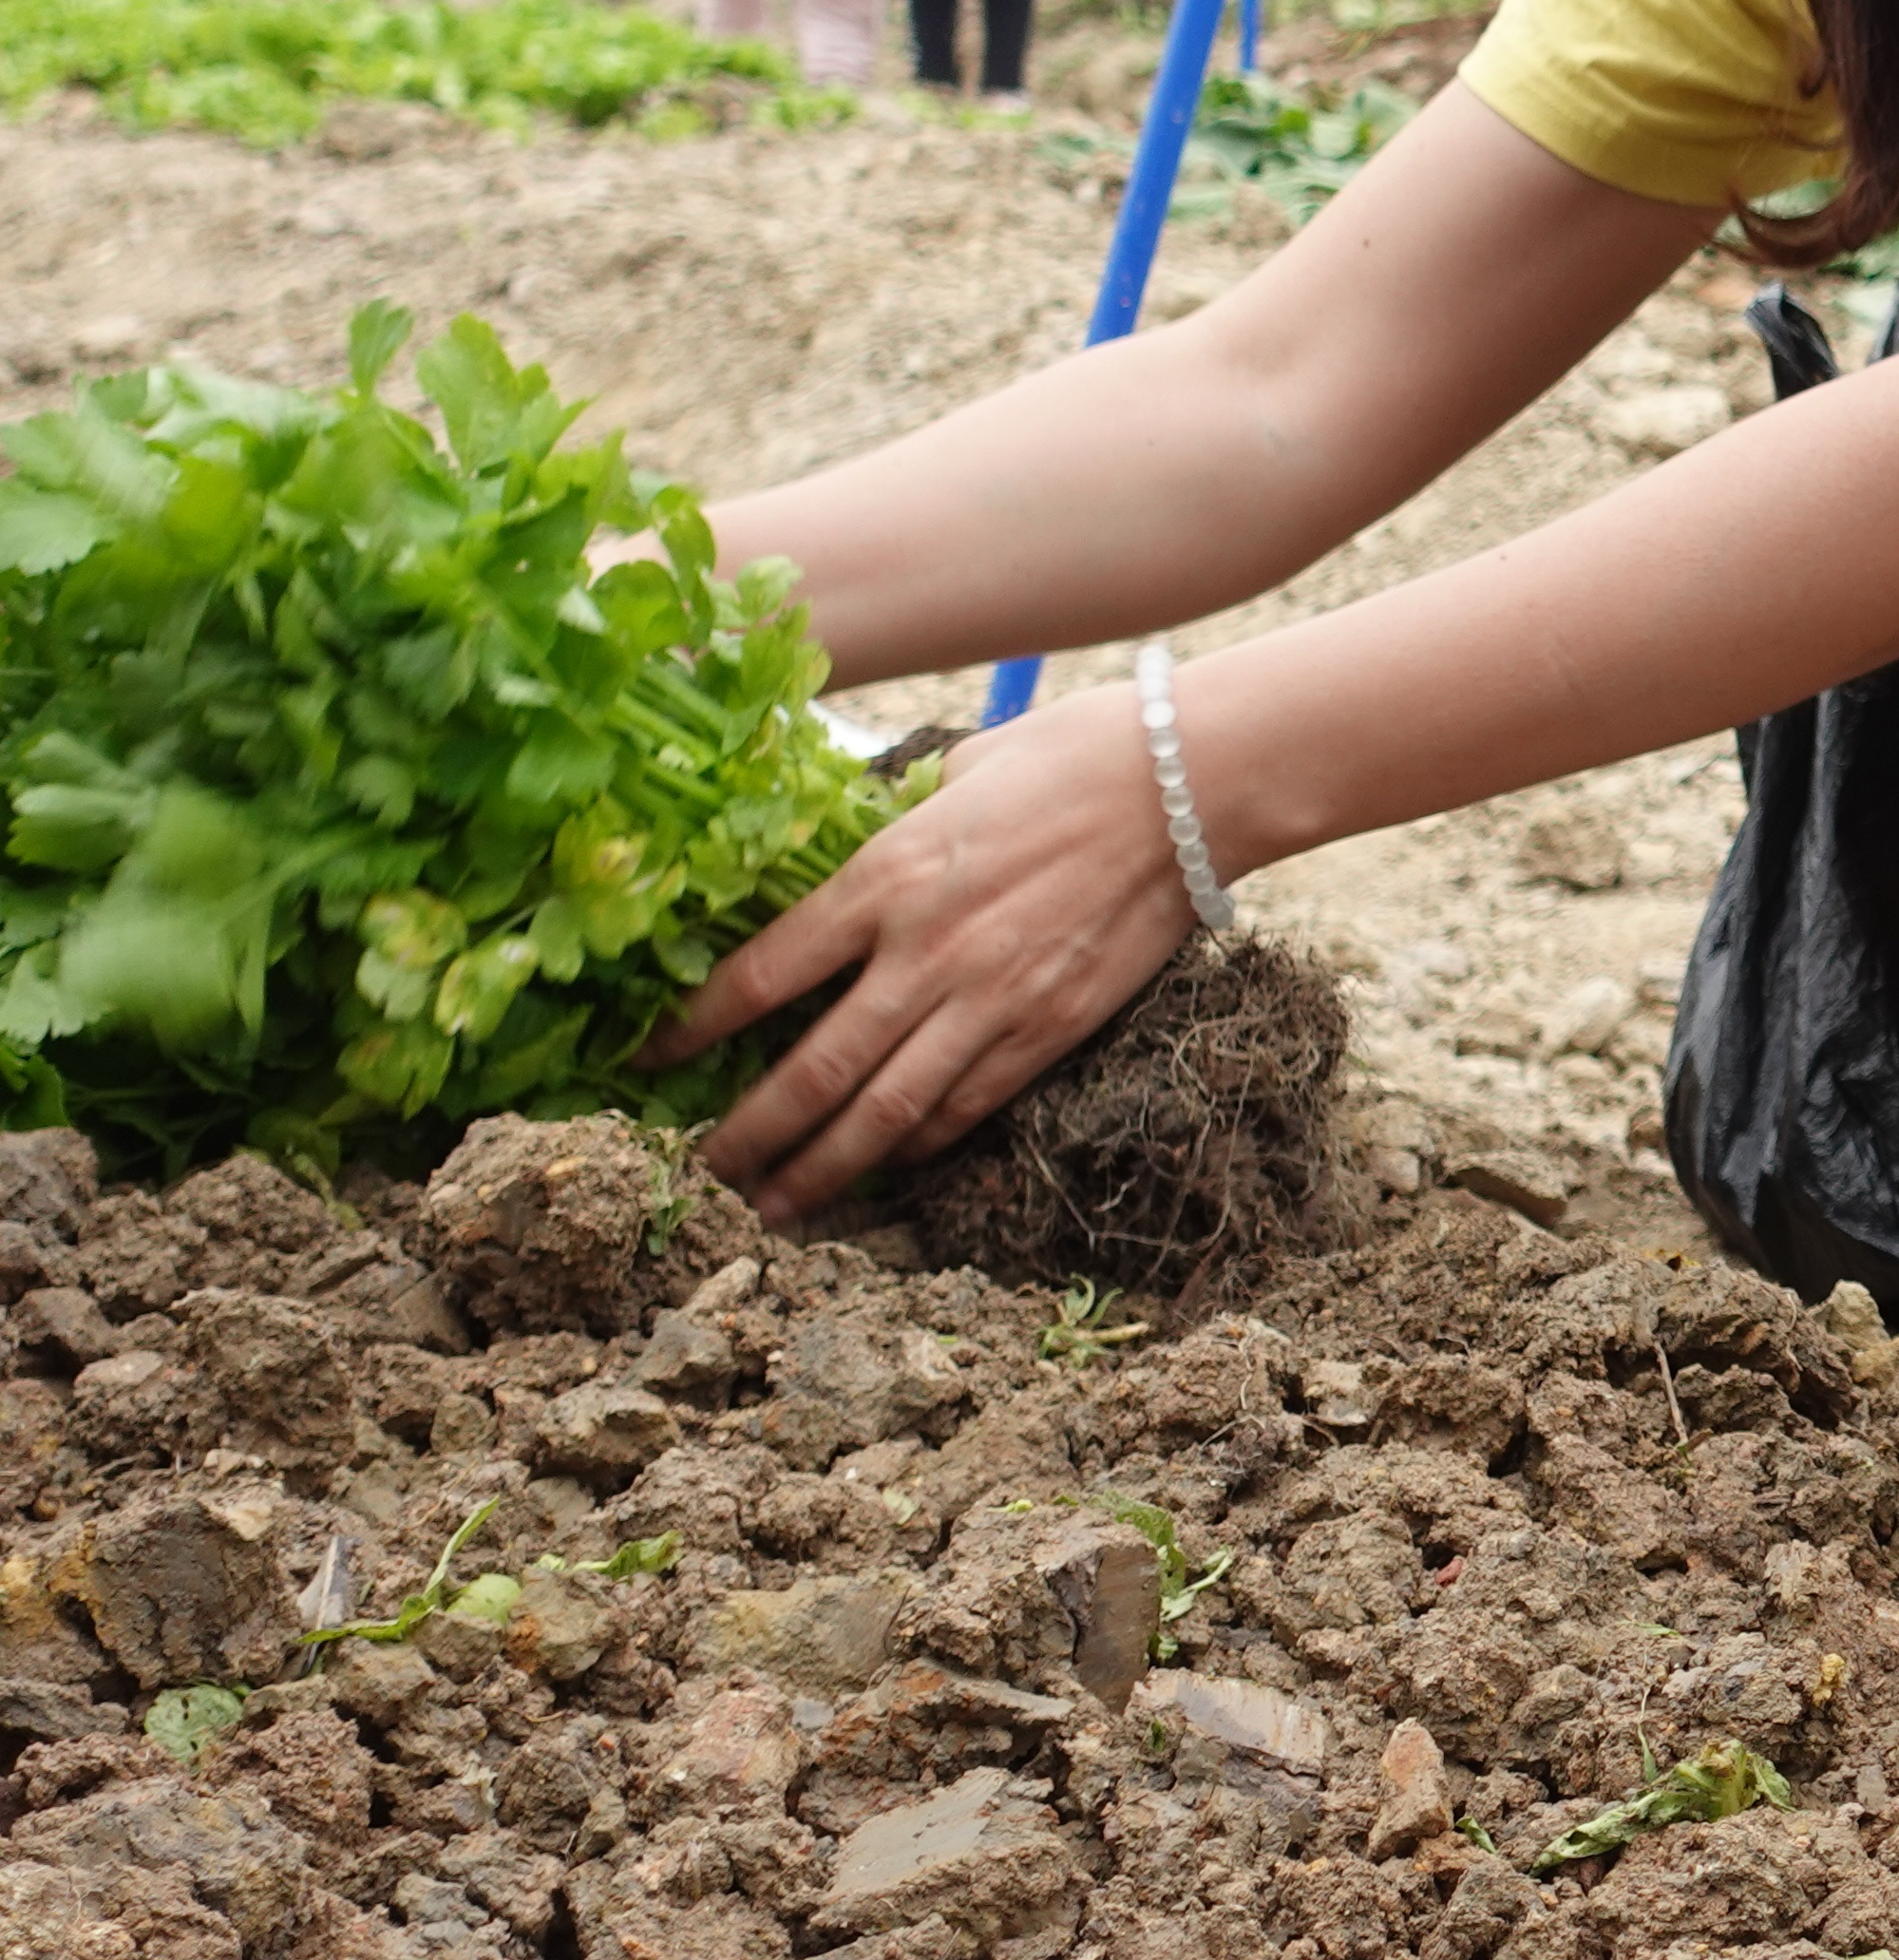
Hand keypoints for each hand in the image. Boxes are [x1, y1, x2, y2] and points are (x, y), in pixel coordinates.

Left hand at [650, 686, 1195, 1216]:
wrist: (1191, 784)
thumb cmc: (1072, 753)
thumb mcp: (954, 771)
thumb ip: (894, 822)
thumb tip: (858, 836)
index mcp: (885, 877)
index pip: (760, 975)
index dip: (691, 1028)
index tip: (646, 1059)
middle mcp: (926, 952)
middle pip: (811, 1071)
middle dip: (747, 1134)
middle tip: (700, 1176)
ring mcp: (992, 999)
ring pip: (886, 1110)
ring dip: (823, 1168)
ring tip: (779, 1205)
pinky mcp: (1052, 1026)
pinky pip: (968, 1104)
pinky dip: (918, 1142)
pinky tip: (887, 1162)